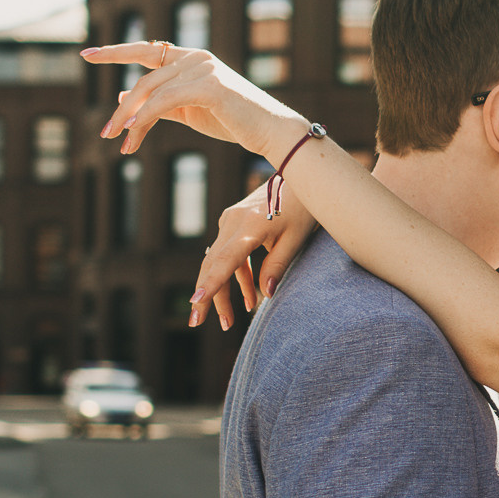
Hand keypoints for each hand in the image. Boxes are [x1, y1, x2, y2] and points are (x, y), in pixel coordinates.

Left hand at [83, 41, 295, 155]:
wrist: (270, 132)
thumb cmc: (233, 122)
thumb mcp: (189, 112)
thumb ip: (159, 103)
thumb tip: (123, 96)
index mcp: (191, 59)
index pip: (146, 51)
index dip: (115, 52)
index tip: (86, 54)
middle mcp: (195, 57)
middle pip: (144, 81)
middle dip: (122, 109)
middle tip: (104, 133)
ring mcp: (203, 68)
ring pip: (151, 93)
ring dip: (130, 120)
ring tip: (117, 141)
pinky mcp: (209, 86)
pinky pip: (166, 102)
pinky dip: (146, 118)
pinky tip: (134, 134)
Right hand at [191, 184, 316, 328]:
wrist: (295, 173)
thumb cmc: (302, 207)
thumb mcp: (296, 239)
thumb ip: (278, 266)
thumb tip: (265, 295)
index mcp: (251, 227)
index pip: (226, 260)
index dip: (211, 283)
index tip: (196, 302)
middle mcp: (233, 222)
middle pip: (213, 264)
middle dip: (207, 296)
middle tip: (197, 323)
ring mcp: (230, 220)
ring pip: (218, 261)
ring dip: (223, 290)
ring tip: (229, 321)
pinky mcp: (232, 222)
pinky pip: (228, 253)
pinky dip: (236, 276)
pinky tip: (248, 299)